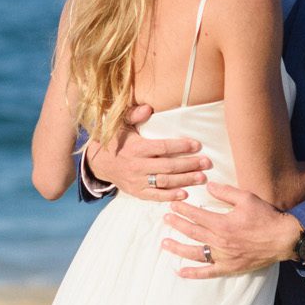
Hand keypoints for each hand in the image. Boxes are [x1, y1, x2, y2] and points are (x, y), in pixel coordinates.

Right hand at [85, 105, 210, 201]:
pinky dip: (170, 196)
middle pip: (167, 166)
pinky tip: (185, 193)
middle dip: (189, 165)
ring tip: (202, 178)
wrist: (98, 162)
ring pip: (164, 182)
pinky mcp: (136, 192)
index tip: (197, 145)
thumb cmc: (114, 139)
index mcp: (135, 148)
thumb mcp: (120, 123)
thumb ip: (134, 115)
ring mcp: (136, 181)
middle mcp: (136, 165)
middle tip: (206, 163)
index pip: (162, 147)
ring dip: (185, 180)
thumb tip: (148, 108)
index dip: (181, 147)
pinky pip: (155, 196)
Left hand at [160, 183, 303, 277]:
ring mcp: (224, 257)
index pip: (197, 215)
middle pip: (192, 232)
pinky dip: (193, 273)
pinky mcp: (230, 268)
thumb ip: (226, 192)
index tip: (172, 205)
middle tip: (165, 219)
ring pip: (196, 253)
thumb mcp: (247, 198)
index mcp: (223, 223)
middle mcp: (220, 241)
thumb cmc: (266, 217)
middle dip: (177, 225)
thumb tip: (208, 186)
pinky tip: (180, 271)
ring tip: (164, 243)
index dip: (182, 210)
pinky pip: (208, 272)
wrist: (284, 239)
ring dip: (178, 248)